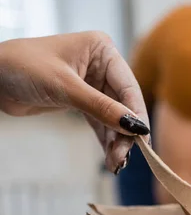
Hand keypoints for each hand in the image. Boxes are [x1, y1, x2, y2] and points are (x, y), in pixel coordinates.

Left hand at [0, 32, 149, 172]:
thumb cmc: (23, 67)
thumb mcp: (65, 88)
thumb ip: (101, 107)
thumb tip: (135, 126)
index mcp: (102, 50)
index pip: (128, 86)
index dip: (136, 114)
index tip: (142, 139)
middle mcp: (101, 65)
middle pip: (124, 104)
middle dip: (125, 132)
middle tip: (124, 158)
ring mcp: (92, 83)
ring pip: (113, 116)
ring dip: (116, 140)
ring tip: (116, 163)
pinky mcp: (81, 100)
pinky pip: (99, 122)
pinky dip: (105, 139)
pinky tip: (109, 157)